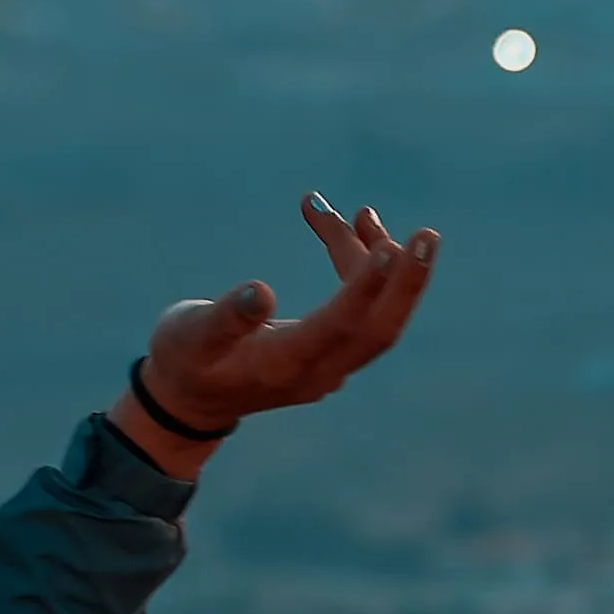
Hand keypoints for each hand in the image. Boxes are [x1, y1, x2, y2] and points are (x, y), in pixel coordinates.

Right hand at [120, 194, 433, 465]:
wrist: (188, 401)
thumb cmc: (184, 360)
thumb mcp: (190, 336)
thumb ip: (225, 318)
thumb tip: (260, 291)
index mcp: (286, 365)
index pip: (338, 327)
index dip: (364, 289)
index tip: (390, 248)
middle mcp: (320, 371)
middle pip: (380, 329)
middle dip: (407, 281)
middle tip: (429, 235)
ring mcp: (330, 365)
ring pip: (374, 315)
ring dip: (382, 264)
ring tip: (363, 212)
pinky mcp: (331, 351)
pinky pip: (362, 310)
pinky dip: (363, 270)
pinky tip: (355, 228)